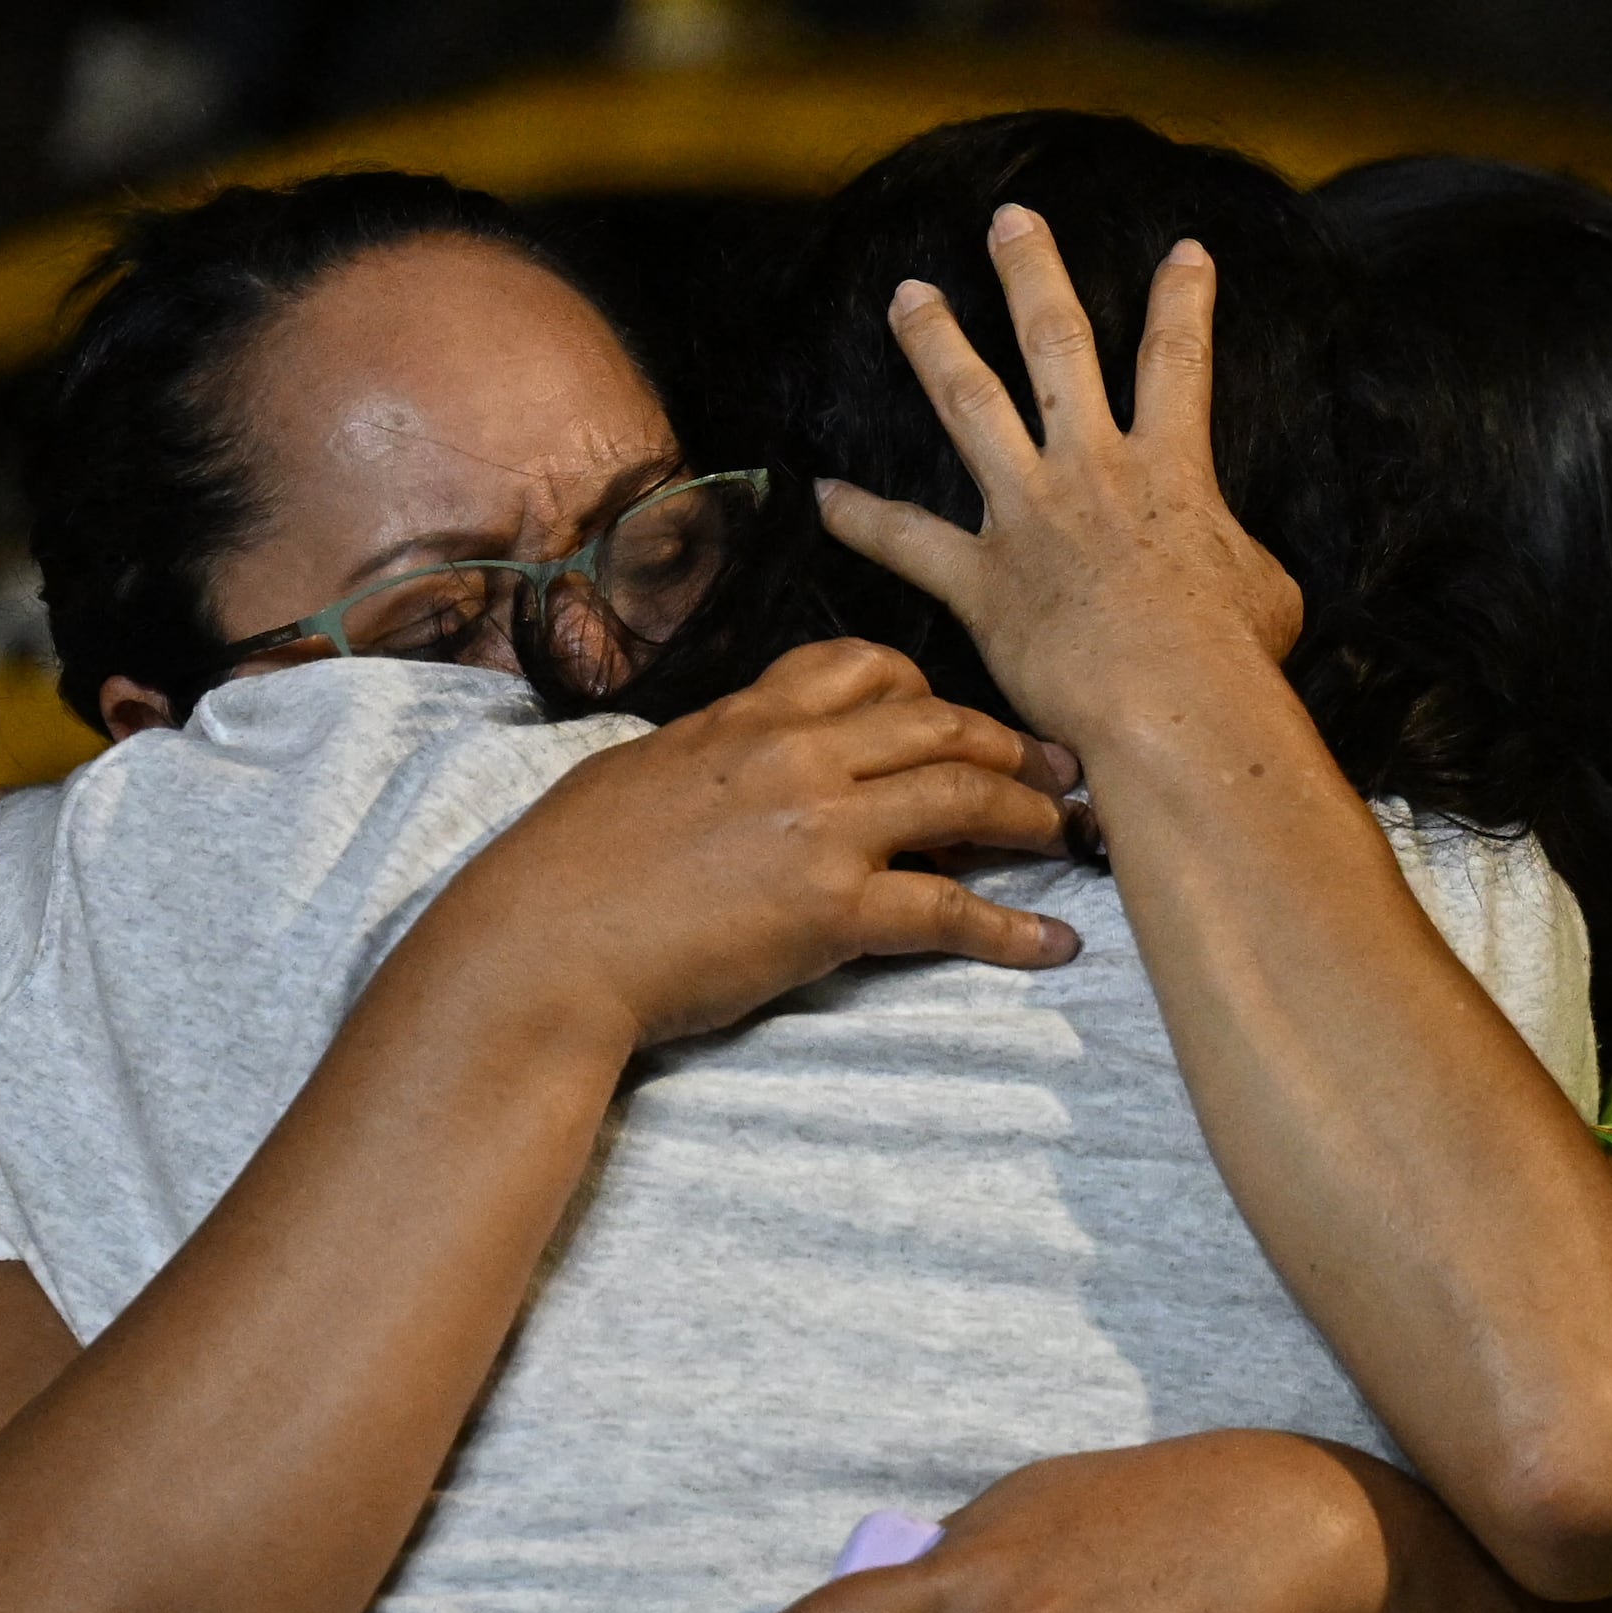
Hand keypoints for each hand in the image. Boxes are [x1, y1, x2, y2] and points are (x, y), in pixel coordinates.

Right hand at [420, 638, 1083, 1050]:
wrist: (542, 945)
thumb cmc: (565, 872)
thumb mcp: (638, 776)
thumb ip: (708, 758)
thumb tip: (730, 767)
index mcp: (746, 718)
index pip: (862, 666)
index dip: (924, 688)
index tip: (951, 718)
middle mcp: (795, 754)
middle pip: (937, 722)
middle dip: (1008, 742)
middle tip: (1055, 768)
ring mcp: (820, 827)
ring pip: (962, 795)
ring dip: (1030, 814)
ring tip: (1069, 834)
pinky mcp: (832, 909)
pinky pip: (948, 909)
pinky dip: (1010, 928)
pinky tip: (1052, 944)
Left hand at [823, 206, 1305, 763]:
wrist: (1173, 707)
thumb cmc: (1230, 659)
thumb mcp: (1266, 592)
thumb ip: (1240, 559)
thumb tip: (1232, 567)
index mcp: (1170, 469)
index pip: (1179, 361)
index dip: (1184, 299)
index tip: (1184, 251)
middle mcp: (1092, 470)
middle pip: (1057, 345)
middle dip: (1030, 273)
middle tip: (1006, 221)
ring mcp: (1029, 516)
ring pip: (971, 403)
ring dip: (934, 343)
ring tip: (907, 295)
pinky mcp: (983, 581)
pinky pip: (908, 542)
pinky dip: (862, 519)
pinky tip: (826, 494)